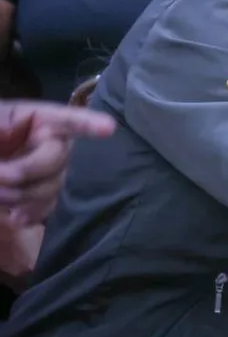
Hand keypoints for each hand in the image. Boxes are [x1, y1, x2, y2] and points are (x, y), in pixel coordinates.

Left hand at [0, 101, 115, 225]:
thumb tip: (12, 127)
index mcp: (31, 120)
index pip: (65, 119)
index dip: (87, 123)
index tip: (108, 128)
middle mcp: (45, 143)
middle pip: (59, 156)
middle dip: (30, 168)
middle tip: (2, 176)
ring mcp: (44, 170)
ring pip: (55, 184)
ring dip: (25, 193)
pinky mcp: (37, 196)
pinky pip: (49, 205)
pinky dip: (34, 212)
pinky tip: (17, 218)